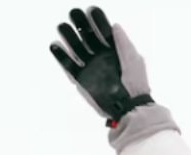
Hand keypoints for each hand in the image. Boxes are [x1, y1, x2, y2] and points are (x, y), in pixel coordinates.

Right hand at [50, 6, 153, 125]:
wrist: (129, 107)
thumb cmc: (136, 84)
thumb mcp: (133, 59)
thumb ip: (123, 42)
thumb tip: (115, 25)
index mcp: (114, 51)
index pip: (102, 31)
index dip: (96, 20)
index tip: (90, 10)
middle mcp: (100, 58)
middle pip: (86, 37)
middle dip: (80, 24)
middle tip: (73, 14)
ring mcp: (90, 68)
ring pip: (75, 48)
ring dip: (68, 37)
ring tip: (62, 26)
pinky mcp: (82, 79)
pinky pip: (68, 65)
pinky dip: (61, 56)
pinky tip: (55, 45)